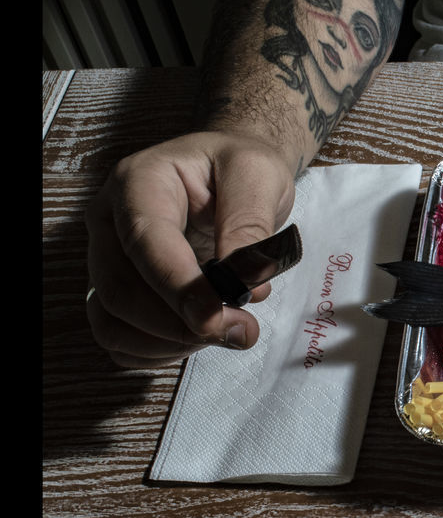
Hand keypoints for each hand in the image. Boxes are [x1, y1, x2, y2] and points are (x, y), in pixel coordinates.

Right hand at [86, 131, 296, 367]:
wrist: (230, 170)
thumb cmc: (240, 166)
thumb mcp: (259, 174)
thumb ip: (251, 223)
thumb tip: (247, 283)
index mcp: (138, 182)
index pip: (145, 244)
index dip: (179, 289)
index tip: (219, 318)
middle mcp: (110, 221)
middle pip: (120, 291)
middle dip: (180, 324)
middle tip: (241, 332)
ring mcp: (108, 257)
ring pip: (112, 322)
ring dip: (169, 343)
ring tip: (226, 331)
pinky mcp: (120, 286)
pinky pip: (119, 336)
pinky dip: (158, 350)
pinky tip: (199, 337)